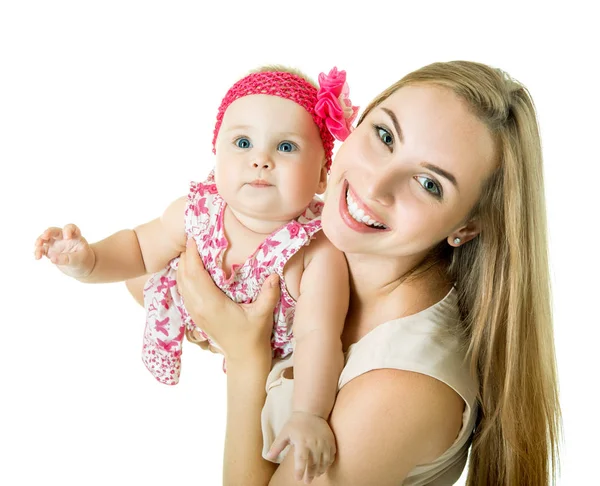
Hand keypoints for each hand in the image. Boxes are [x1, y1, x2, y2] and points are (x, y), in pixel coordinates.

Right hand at [34, 224, 95, 278]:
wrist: (82, 268)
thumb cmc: (84, 260)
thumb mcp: (78, 260)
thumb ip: (67, 258)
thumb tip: (52, 258)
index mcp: (75, 236)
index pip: (71, 228)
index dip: (68, 230)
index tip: (67, 238)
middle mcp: (64, 238)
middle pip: (54, 231)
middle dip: (48, 232)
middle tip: (44, 236)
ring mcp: (56, 244)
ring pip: (45, 239)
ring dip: (40, 241)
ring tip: (38, 247)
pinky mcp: (50, 251)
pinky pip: (42, 249)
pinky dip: (38, 252)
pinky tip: (37, 257)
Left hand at [176, 237, 279, 363]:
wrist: (243, 357)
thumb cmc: (253, 335)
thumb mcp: (263, 314)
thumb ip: (268, 294)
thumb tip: (274, 274)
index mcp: (211, 304)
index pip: (195, 274)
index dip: (192, 256)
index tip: (193, 239)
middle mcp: (198, 307)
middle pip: (184, 276)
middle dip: (185, 256)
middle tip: (191, 239)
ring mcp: (194, 312)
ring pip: (181, 284)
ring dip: (183, 266)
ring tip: (189, 250)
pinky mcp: (195, 315)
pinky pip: (184, 291)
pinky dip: (184, 277)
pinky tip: (190, 269)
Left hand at [266, 411, 336, 483]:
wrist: (311, 411)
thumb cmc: (295, 423)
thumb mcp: (284, 433)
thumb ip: (277, 446)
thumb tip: (268, 457)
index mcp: (302, 442)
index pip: (301, 460)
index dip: (300, 470)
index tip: (298, 478)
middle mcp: (314, 443)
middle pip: (314, 464)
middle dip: (310, 474)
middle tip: (307, 482)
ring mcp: (324, 443)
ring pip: (324, 461)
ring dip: (320, 470)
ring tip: (315, 475)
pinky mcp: (330, 441)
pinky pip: (331, 455)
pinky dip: (328, 463)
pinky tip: (324, 466)